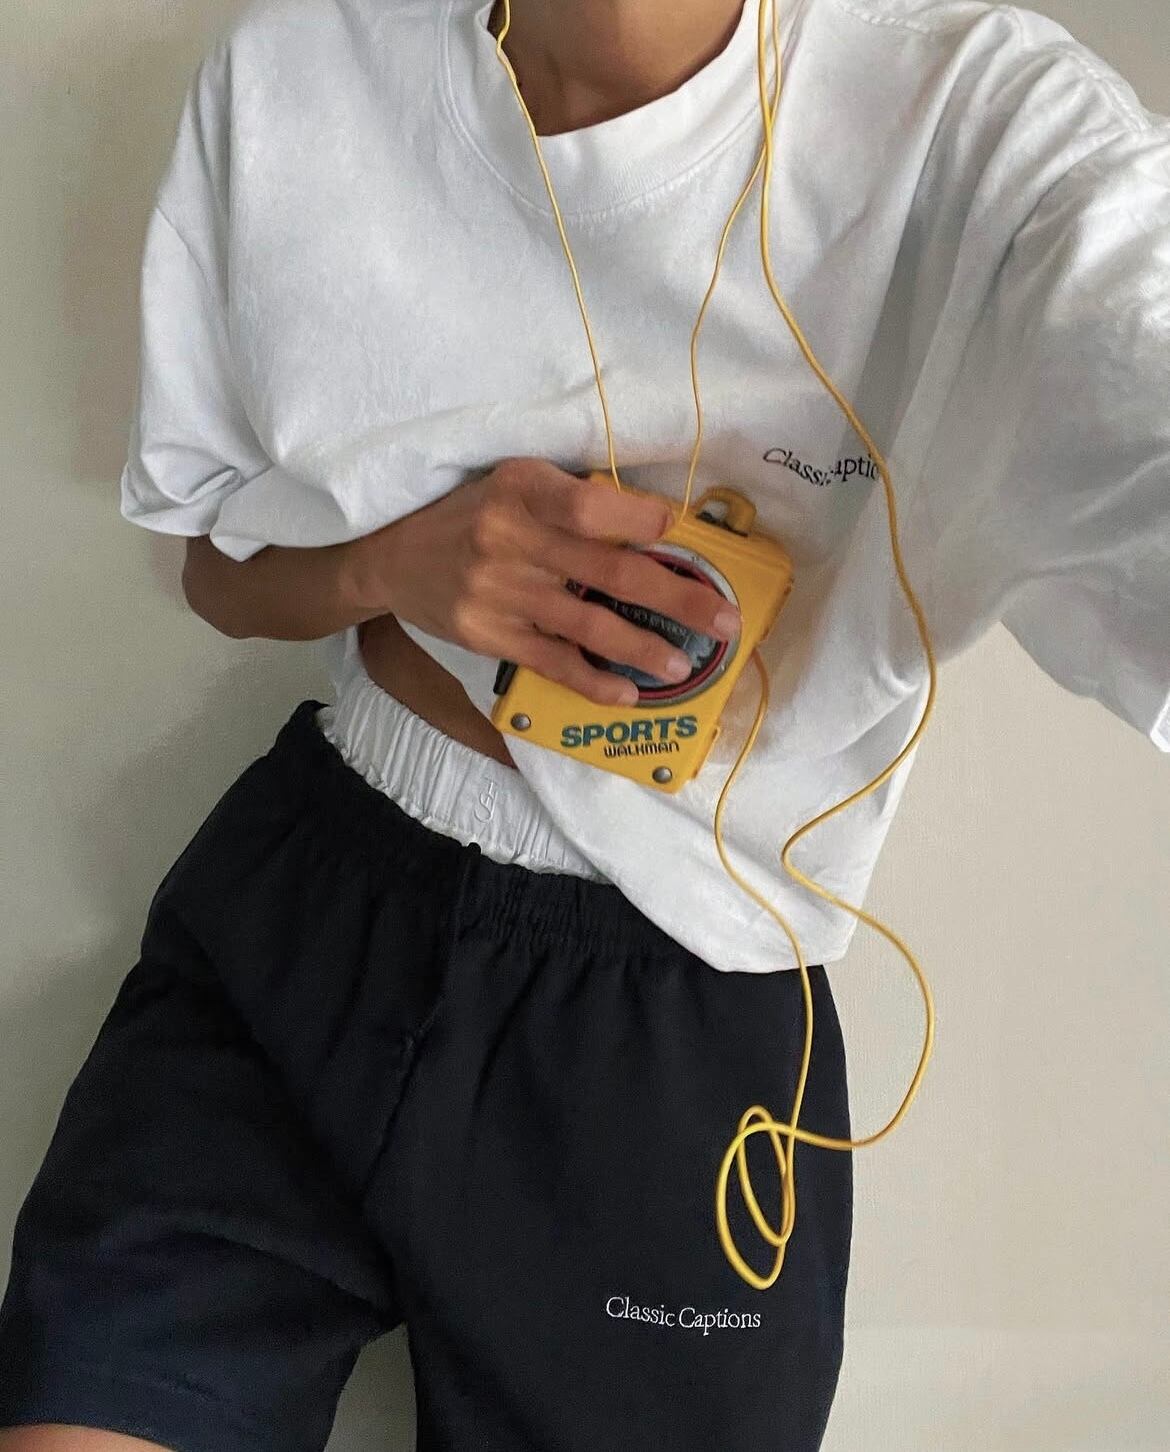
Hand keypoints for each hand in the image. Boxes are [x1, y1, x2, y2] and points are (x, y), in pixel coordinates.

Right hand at [349, 457, 740, 706]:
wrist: (389, 559)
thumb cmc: (468, 515)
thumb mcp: (512, 484)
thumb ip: (569, 499)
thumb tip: (650, 523)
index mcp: (521, 488)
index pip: (591, 506)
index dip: (640, 520)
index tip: (677, 531)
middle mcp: (509, 538)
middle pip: (608, 570)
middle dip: (676, 597)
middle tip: (723, 620)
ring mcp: (498, 592)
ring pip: (587, 625)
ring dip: (642, 647)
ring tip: (682, 664)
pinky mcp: (488, 635)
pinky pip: (552, 662)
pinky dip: (593, 681)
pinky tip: (627, 693)